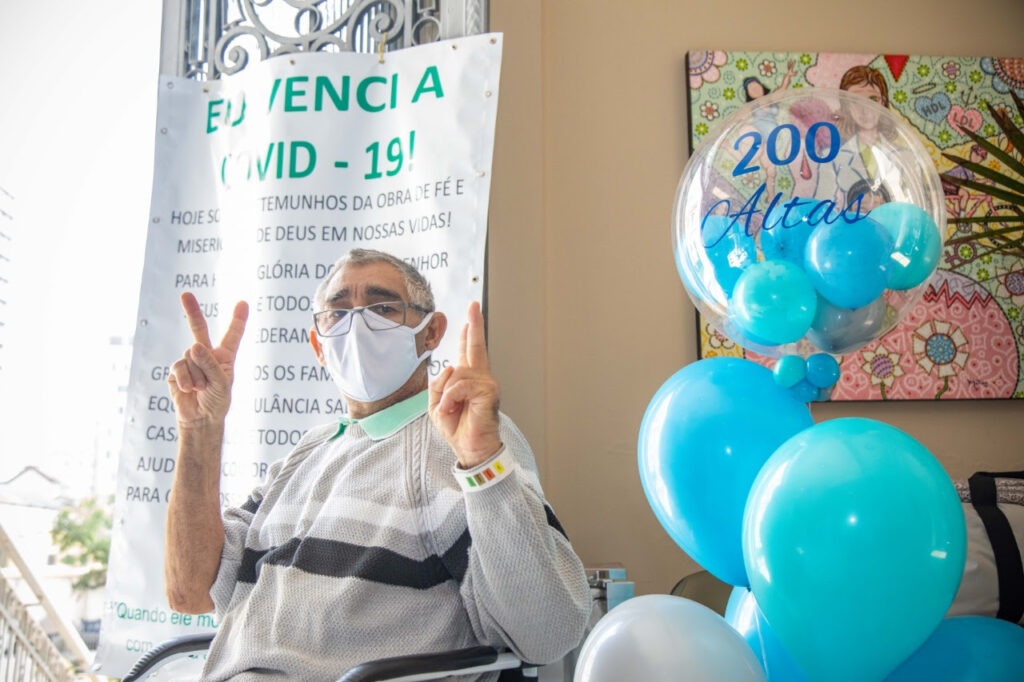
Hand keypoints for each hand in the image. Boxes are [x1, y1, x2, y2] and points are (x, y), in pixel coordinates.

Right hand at [168, 292, 248, 427]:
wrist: (200, 420)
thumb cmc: (217, 401)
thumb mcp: (221, 383)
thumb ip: (210, 364)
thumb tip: (194, 345)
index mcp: (224, 357)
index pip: (232, 335)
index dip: (238, 319)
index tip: (243, 303)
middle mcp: (207, 355)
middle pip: (198, 329)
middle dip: (191, 311)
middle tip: (185, 294)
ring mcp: (190, 361)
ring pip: (190, 355)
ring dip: (197, 375)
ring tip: (202, 388)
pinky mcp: (176, 371)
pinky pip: (179, 367)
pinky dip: (186, 379)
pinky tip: (189, 390)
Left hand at [428, 301, 501, 467]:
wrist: (471, 448)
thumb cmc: (458, 428)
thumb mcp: (436, 405)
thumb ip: (438, 384)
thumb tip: (451, 368)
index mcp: (467, 379)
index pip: (466, 350)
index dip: (468, 331)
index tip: (471, 313)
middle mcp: (479, 377)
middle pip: (475, 346)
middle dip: (475, 324)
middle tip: (474, 305)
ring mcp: (486, 383)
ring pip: (457, 373)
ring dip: (446, 395)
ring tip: (449, 409)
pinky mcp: (488, 391)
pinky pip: (459, 386)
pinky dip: (450, 399)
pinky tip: (452, 409)